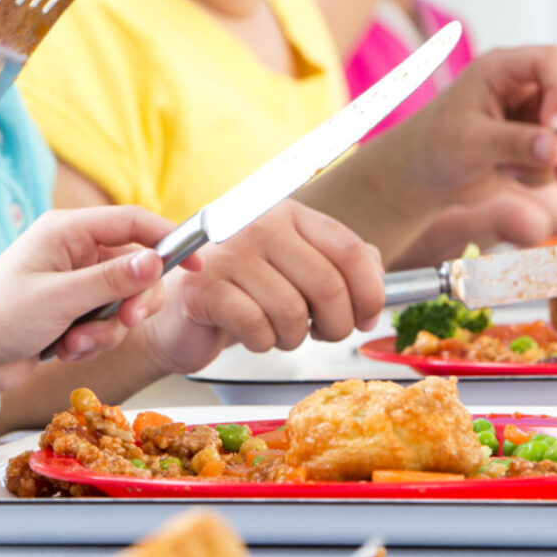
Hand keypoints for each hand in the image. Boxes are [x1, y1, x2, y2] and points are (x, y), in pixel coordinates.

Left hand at [0, 206, 188, 407]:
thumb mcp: (59, 298)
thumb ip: (111, 281)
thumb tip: (155, 261)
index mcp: (67, 230)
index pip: (132, 221)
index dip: (168, 239)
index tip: (197, 262)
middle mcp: (73, 251)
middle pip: (135, 267)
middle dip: (133, 301)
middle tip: (126, 323)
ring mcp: (73, 282)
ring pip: (122, 301)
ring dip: (106, 329)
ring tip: (75, 343)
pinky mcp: (71, 311)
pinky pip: (105, 323)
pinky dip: (92, 341)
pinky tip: (63, 349)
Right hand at [137, 199, 384, 376]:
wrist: (181, 311)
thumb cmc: (245, 291)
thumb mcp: (296, 268)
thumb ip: (339, 264)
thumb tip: (376, 278)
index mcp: (289, 214)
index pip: (350, 250)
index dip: (369, 292)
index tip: (365, 317)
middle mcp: (260, 224)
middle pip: (328, 285)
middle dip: (335, 325)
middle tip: (322, 334)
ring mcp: (229, 253)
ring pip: (293, 312)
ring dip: (293, 338)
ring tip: (278, 331)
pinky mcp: (205, 287)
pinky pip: (257, 327)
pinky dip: (262, 343)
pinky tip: (252, 335)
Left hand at [388, 46, 556, 264]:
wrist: (425, 176)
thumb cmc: (436, 146)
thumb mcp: (470, 143)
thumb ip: (513, 144)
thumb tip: (556, 148)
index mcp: (502, 69)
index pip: (551, 60)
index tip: (552, 125)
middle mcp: (524, 86)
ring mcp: (534, 114)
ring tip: (518, 174)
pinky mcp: (539, 141)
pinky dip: (544, 173)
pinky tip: (510, 174)